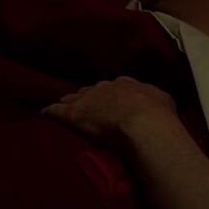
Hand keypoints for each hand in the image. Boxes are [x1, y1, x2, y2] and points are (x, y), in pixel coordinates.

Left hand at [43, 77, 177, 140]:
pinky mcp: (72, 114)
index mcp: (126, 84)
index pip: (114, 88)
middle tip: (89, 108)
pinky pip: (56, 111)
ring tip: (66, 108)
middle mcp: (105, 87)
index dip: (111, 96)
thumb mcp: (164, 100)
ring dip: (70, 104)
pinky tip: (44, 114)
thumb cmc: (158, 114)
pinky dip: (50, 112)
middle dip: (90, 98)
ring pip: (73, 98)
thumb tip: (159, 102)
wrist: (144, 123)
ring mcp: (87, 99)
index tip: (111, 103)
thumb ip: (156, 98)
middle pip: (92, 91)